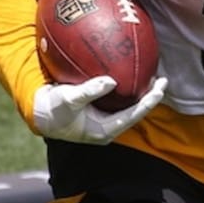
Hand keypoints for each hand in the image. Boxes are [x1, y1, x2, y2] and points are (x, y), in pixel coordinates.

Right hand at [32, 75, 167, 144]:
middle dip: (150, 96)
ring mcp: (104, 121)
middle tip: (162, 79)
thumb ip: (89, 91)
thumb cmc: (53, 109)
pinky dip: (126, 88)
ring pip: (128, 106)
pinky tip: (129, 72)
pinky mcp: (99, 113)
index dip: (150, 101)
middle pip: (136, 111)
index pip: (134, 115)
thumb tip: (112, 81)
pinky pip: (118, 100)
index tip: (161, 88)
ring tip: (152, 76)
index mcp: (105, 130)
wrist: (40, 116)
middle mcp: (108, 127)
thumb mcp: (68, 99)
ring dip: (140, 92)